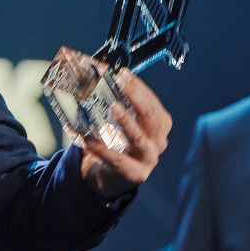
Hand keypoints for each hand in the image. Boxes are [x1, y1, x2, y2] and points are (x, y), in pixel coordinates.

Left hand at [78, 67, 171, 198]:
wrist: (108, 177)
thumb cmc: (115, 144)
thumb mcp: (120, 122)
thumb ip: (115, 103)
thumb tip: (94, 77)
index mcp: (159, 125)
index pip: (152, 102)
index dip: (138, 87)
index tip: (123, 73)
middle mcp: (158, 141)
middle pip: (150, 116)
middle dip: (136, 96)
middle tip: (120, 82)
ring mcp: (148, 159)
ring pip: (139, 139)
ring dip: (126, 121)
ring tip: (113, 107)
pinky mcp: (135, 174)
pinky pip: (118, 160)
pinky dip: (103, 149)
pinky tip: (90, 139)